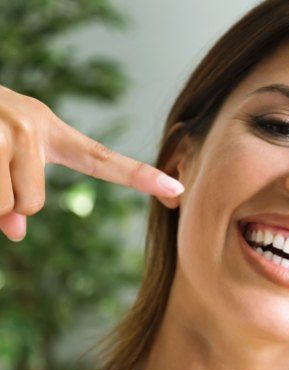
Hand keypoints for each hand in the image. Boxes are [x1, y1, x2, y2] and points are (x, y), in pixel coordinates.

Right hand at [0, 85, 184, 241]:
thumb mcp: (2, 156)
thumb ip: (17, 195)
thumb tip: (16, 231)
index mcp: (49, 130)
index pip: (102, 159)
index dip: (140, 177)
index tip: (177, 190)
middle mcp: (32, 125)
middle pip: (34, 203)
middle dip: (7, 203)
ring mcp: (4, 129)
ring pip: (7, 204)